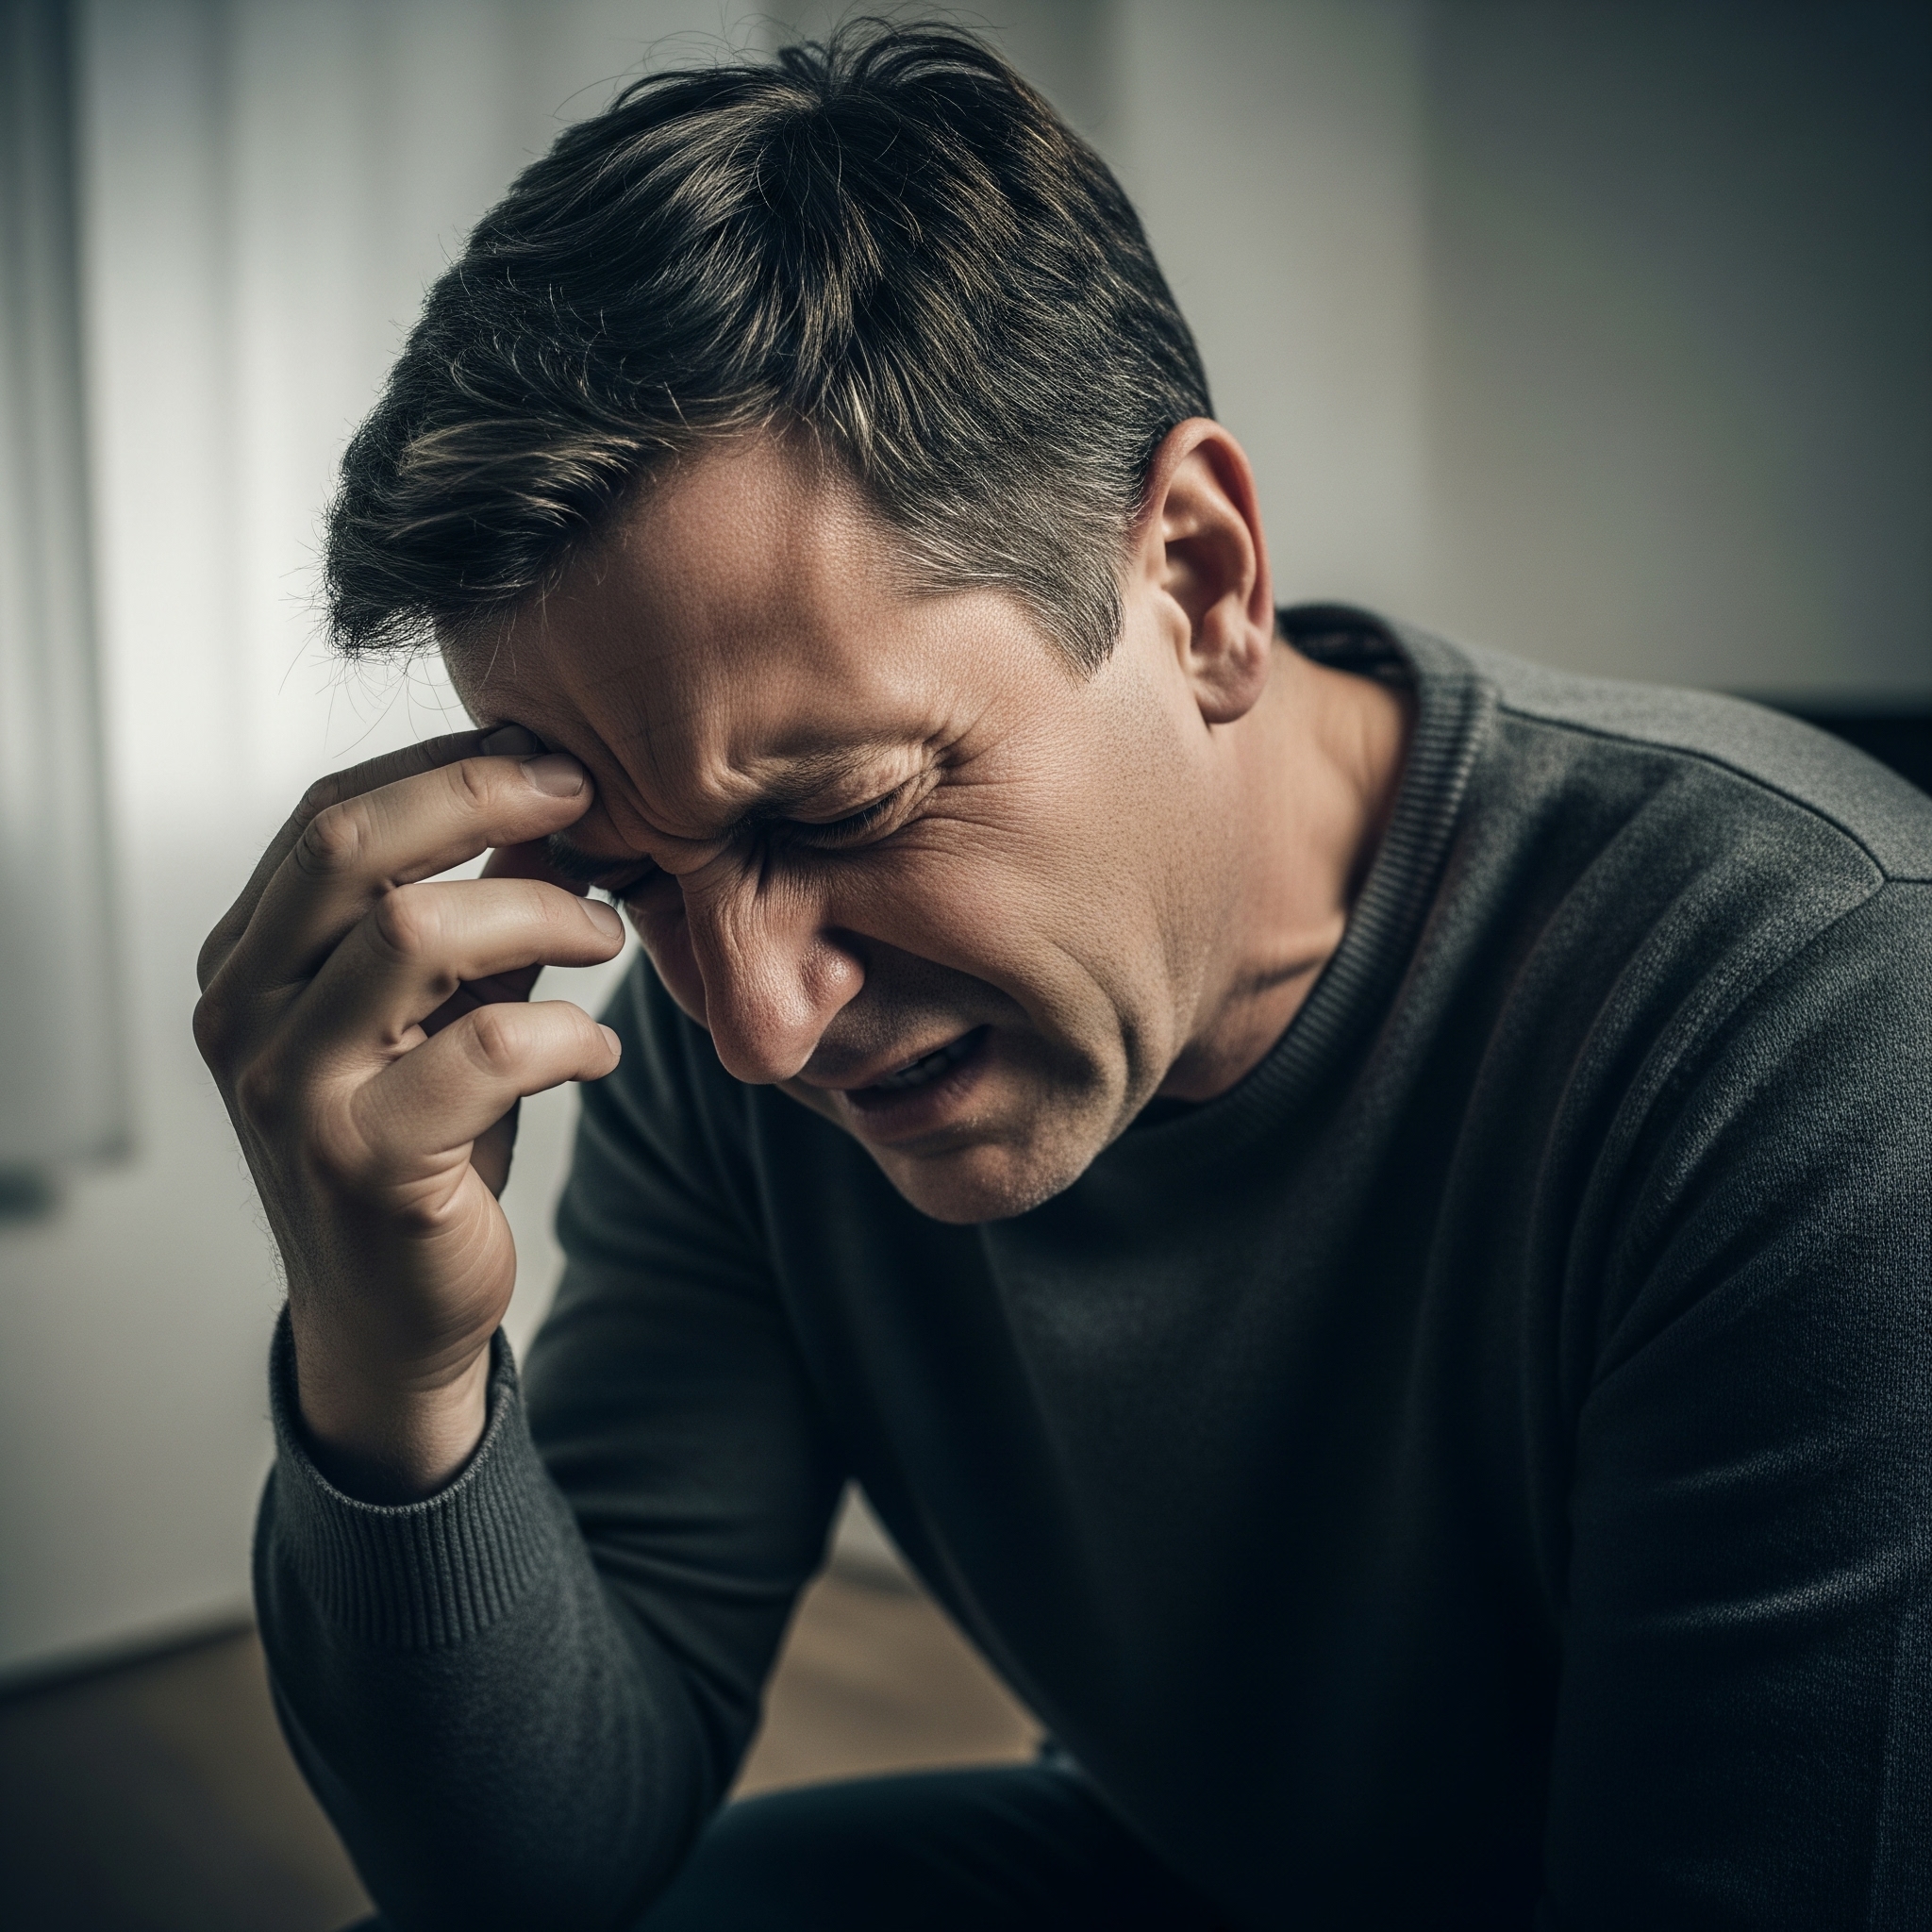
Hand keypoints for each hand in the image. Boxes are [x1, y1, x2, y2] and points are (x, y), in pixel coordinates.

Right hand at [194, 728, 625, 1498]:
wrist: (391, 1314)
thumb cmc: (419, 1143)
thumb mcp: (438, 1013)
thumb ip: (474, 918)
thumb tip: (549, 806)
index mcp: (246, 963)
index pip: (327, 817)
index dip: (445, 769)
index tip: (547, 760)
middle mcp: (243, 1016)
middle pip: (351, 846)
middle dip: (484, 798)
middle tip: (586, 801)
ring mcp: (291, 1091)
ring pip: (416, 931)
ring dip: (542, 913)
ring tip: (605, 939)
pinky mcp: (367, 1163)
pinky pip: (492, 1050)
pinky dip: (570, 1033)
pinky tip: (597, 1052)